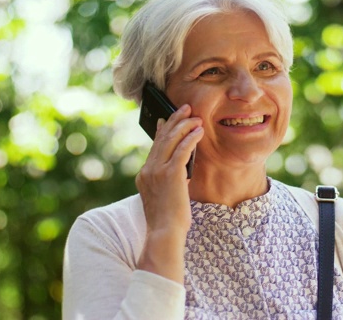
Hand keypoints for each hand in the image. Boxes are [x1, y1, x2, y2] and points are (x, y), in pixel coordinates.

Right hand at [135, 104, 202, 282]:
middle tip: (185, 109)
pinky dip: (190, 138)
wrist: (165, 233)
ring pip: (170, 140)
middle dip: (174, 121)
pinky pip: (182, 150)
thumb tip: (181, 170)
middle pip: (161, 139)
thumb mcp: (165, 197)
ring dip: (184, 125)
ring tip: (195, 116)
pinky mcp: (170, 174)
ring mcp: (157, 171)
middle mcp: (148, 170)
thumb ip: (168, 181)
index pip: (154, 147)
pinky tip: (199, 131)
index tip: (166, 119)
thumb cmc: (169, 220)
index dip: (161, 130)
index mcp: (144, 176)